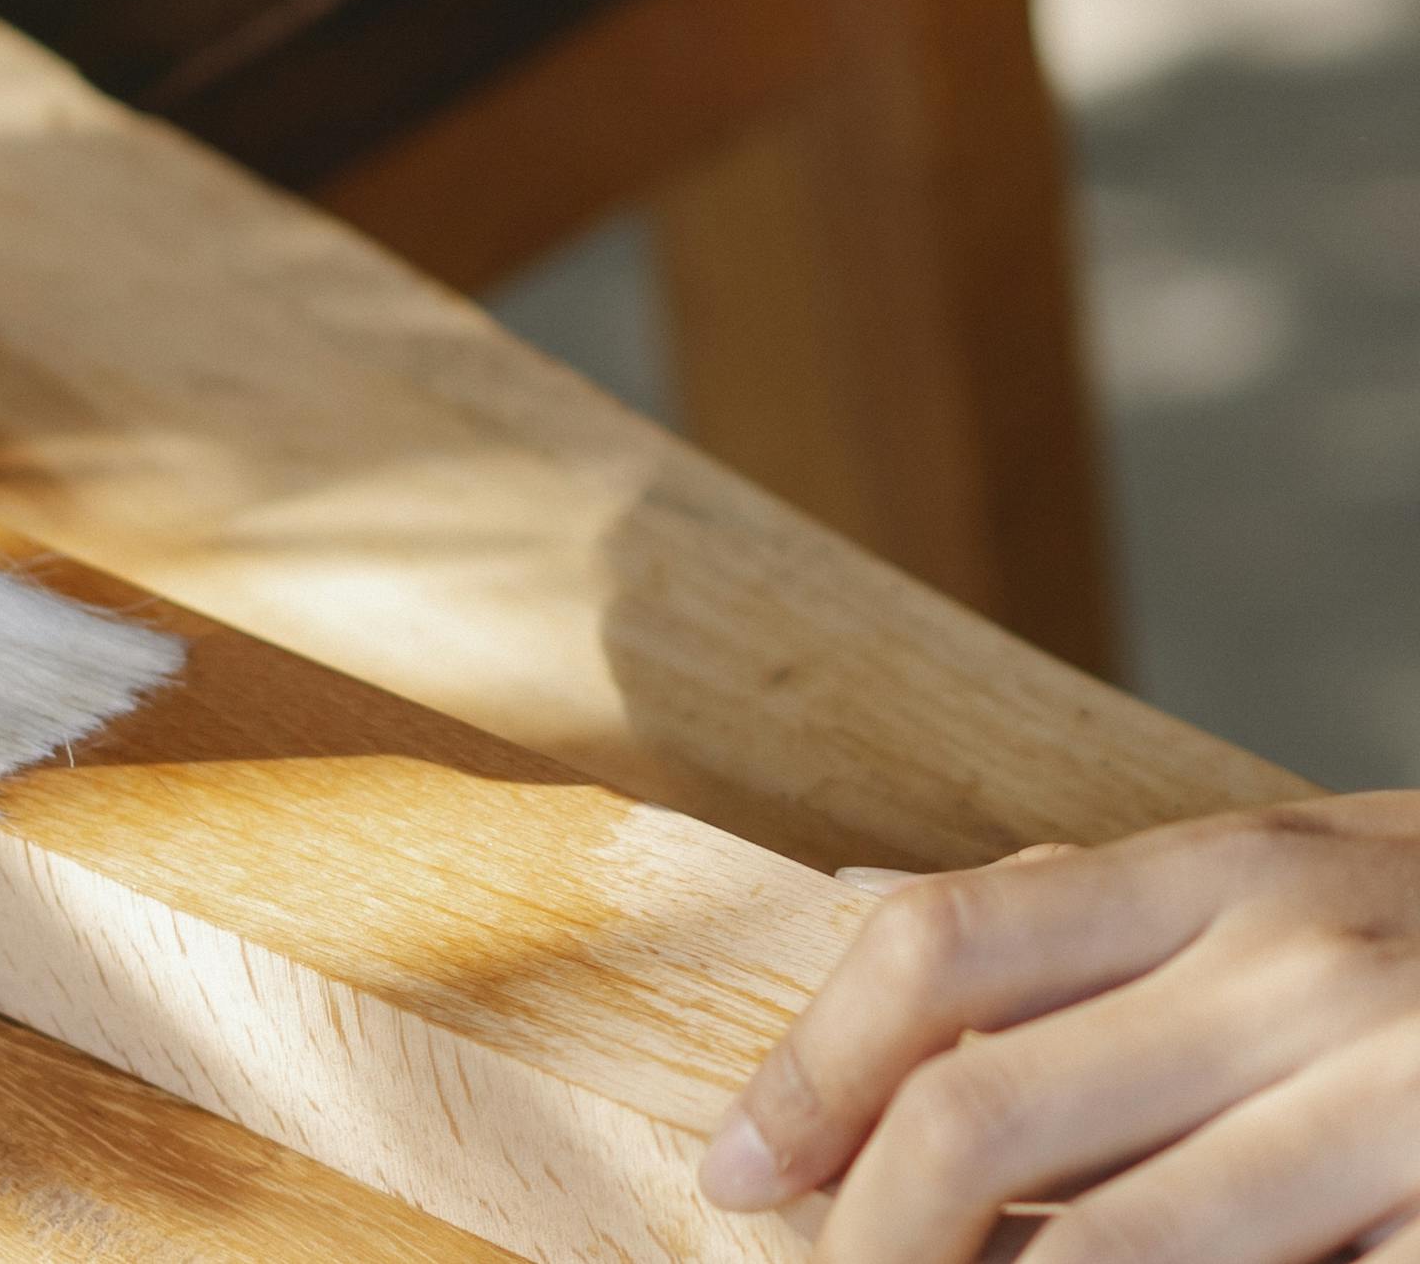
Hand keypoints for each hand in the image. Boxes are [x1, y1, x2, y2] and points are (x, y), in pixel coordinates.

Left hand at [702, 794, 1419, 1261]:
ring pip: (1116, 1253)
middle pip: (986, 1117)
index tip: (737, 1170)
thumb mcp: (1287, 866)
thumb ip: (1084, 905)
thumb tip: (850, 903)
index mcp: (1229, 871)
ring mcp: (1405, 1104)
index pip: (938, 949)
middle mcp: (1302, 973)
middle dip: (866, 1240)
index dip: (805, 1069)